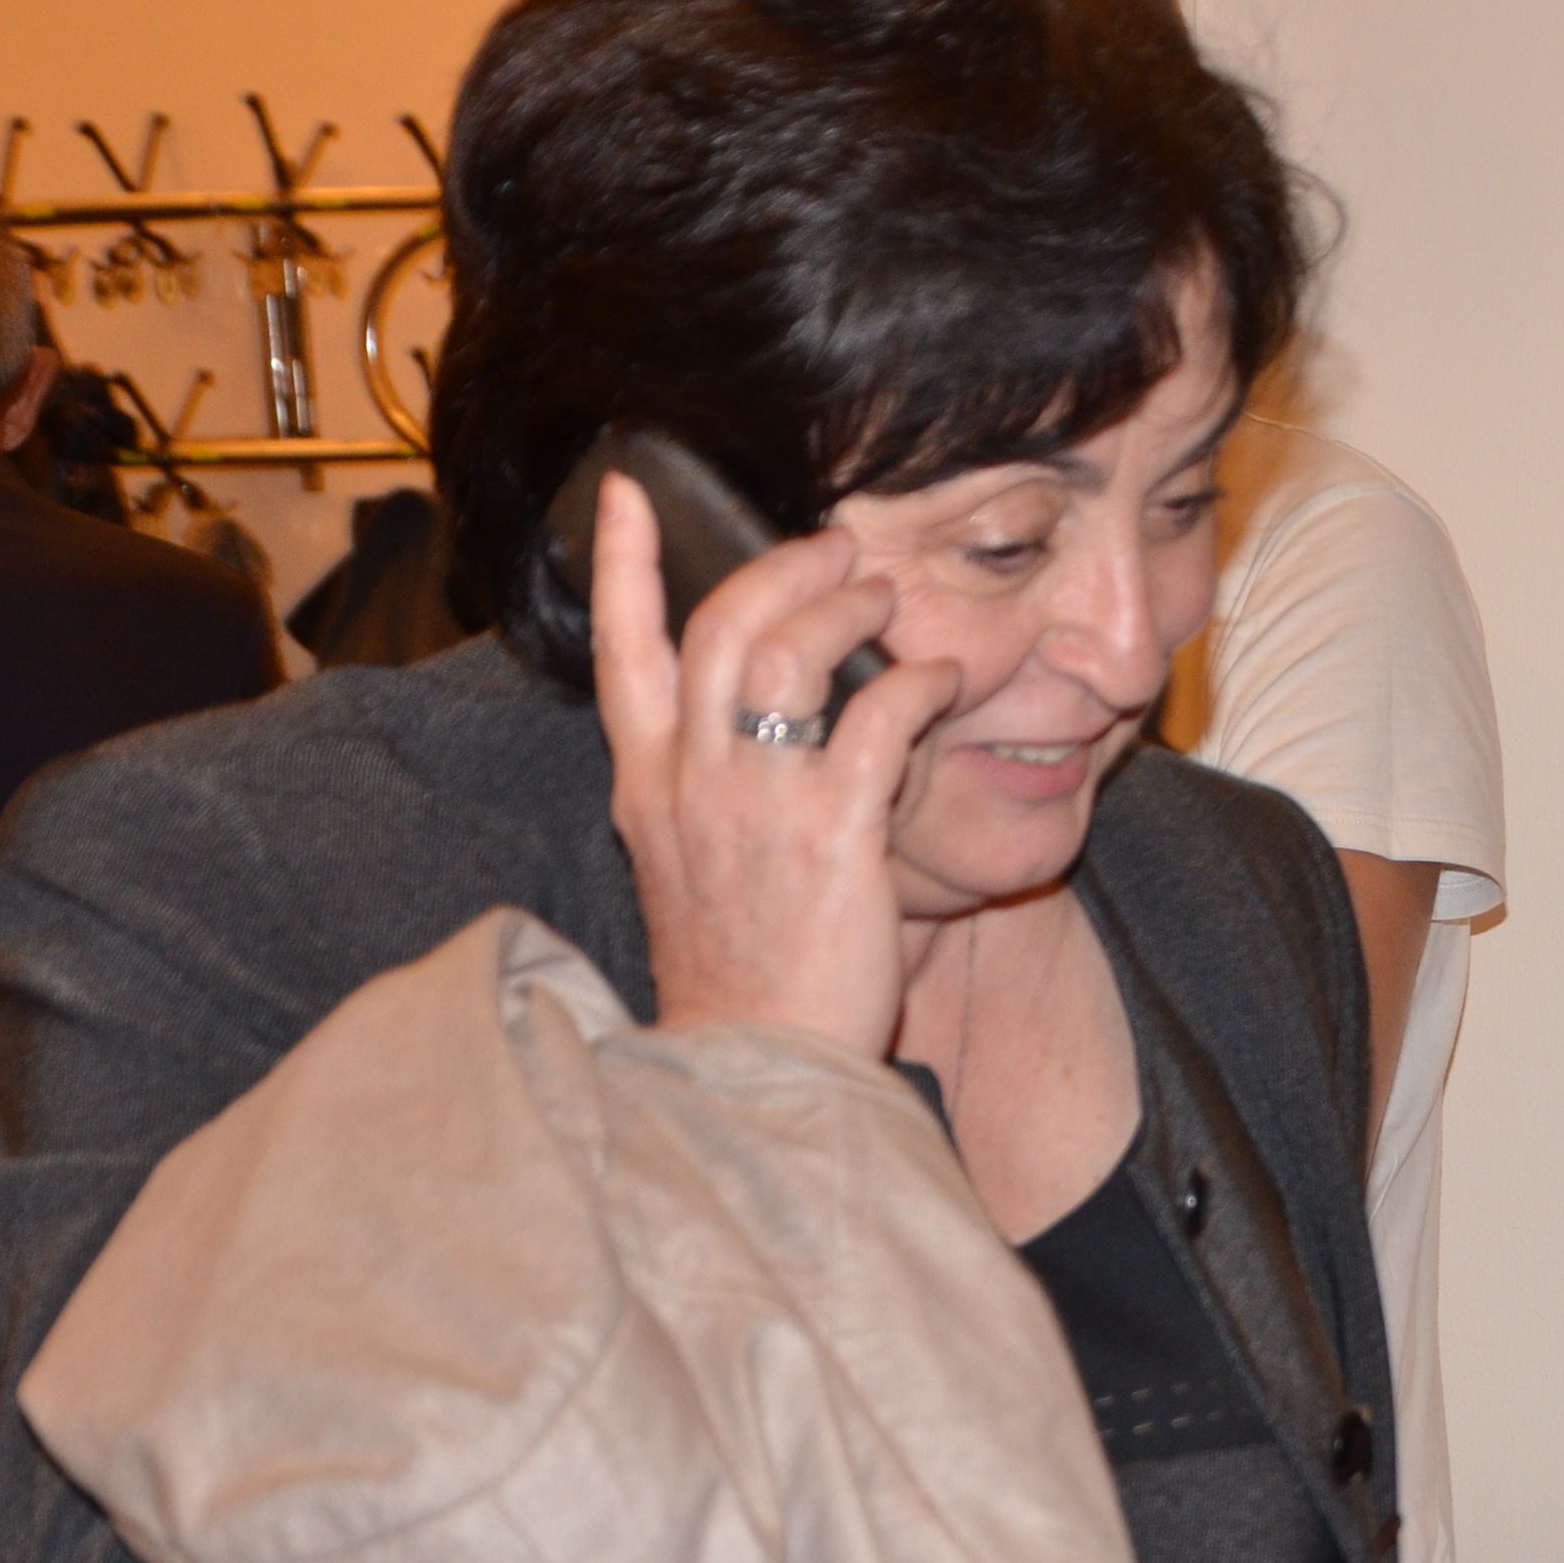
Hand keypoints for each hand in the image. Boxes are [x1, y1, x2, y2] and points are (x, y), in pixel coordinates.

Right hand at [588, 469, 961, 1055]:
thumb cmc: (738, 980)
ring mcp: (756, 805)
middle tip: (836, 545)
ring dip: (846, 609)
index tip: (631, 492)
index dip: (625, 563)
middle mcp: (690, 783)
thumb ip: (703, 795)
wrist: (751, 1069)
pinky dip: (916, 684)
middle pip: (718, 626)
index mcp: (646, 789)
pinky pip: (877, 721)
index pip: (620, 652)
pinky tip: (943, 680)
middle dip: (781, 569)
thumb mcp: (686, 872)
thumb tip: (746, 735)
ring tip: (887, 598)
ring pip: (787, 652)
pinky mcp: (830, 835)